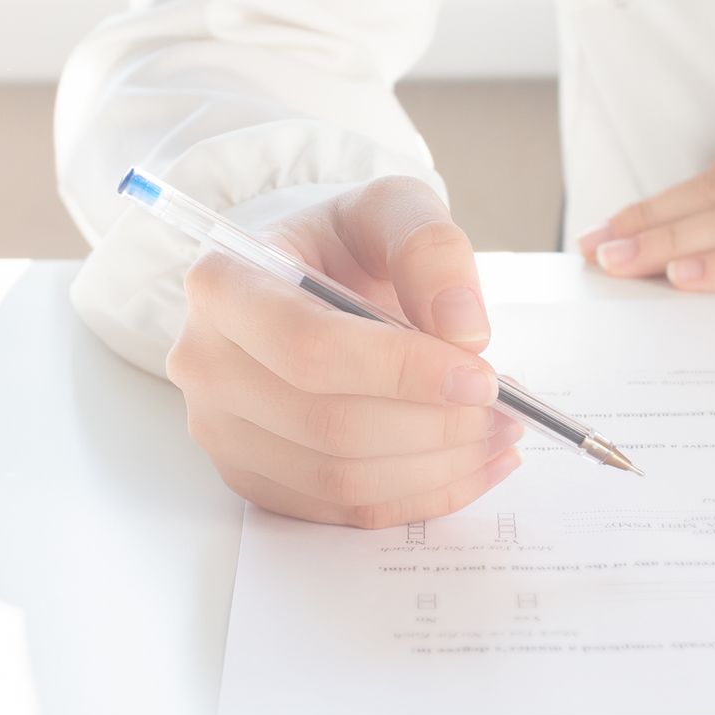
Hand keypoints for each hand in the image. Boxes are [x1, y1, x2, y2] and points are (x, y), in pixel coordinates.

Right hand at [165, 176, 522, 527]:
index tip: (481, 378)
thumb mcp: (395, 206)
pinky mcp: (253, 476)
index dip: (401, 370)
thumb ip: (431, 249)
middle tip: (508, 411)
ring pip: (337, 477)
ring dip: (437, 466)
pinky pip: (341, 508)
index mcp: (226, 286)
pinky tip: (476, 465)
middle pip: (326, 423)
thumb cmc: (350, 240)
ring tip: (502, 433)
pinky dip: (421, 495)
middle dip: (434, 425)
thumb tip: (465, 332)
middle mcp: (206, 363)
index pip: (308, 346)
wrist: (320, 277)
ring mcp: (221, 430)